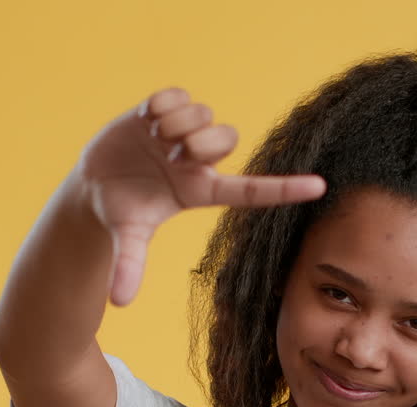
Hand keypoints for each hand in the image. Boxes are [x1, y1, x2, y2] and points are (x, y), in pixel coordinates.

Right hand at [74, 87, 327, 305]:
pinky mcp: (164, 109)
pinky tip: (145, 121)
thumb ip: (129, 264)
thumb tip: (119, 302)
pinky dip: (161, 105)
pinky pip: (177, 95)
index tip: (321, 187)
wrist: (95, 182)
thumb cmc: (121, 211)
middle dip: (200, 143)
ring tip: (154, 139)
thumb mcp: (127, 235)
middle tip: (173, 155)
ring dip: (176, 126)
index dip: (285, 189)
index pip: (250, 190)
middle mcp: (199, 160)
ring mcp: (183, 132)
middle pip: (227, 138)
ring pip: (203, 114)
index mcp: (201, 190)